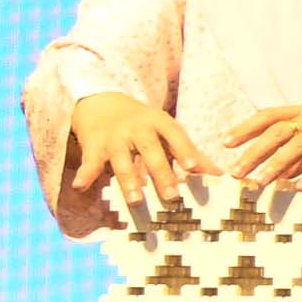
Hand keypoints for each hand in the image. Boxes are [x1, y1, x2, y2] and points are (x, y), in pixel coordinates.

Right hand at [65, 92, 211, 211]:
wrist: (101, 101)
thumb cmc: (142, 123)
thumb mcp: (166, 131)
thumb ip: (191, 153)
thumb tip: (221, 175)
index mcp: (159, 122)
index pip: (175, 135)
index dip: (184, 150)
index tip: (194, 168)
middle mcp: (137, 127)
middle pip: (150, 150)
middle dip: (161, 172)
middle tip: (172, 195)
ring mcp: (114, 136)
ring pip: (122, 159)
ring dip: (129, 180)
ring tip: (136, 199)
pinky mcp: (93, 144)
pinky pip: (90, 161)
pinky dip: (85, 173)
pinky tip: (80, 187)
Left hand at [219, 99, 301, 193]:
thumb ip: (297, 155)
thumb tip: (274, 174)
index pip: (269, 115)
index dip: (246, 128)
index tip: (226, 143)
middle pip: (278, 131)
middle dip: (254, 151)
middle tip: (236, 171)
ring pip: (299, 144)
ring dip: (276, 164)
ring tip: (260, 182)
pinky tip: (299, 188)